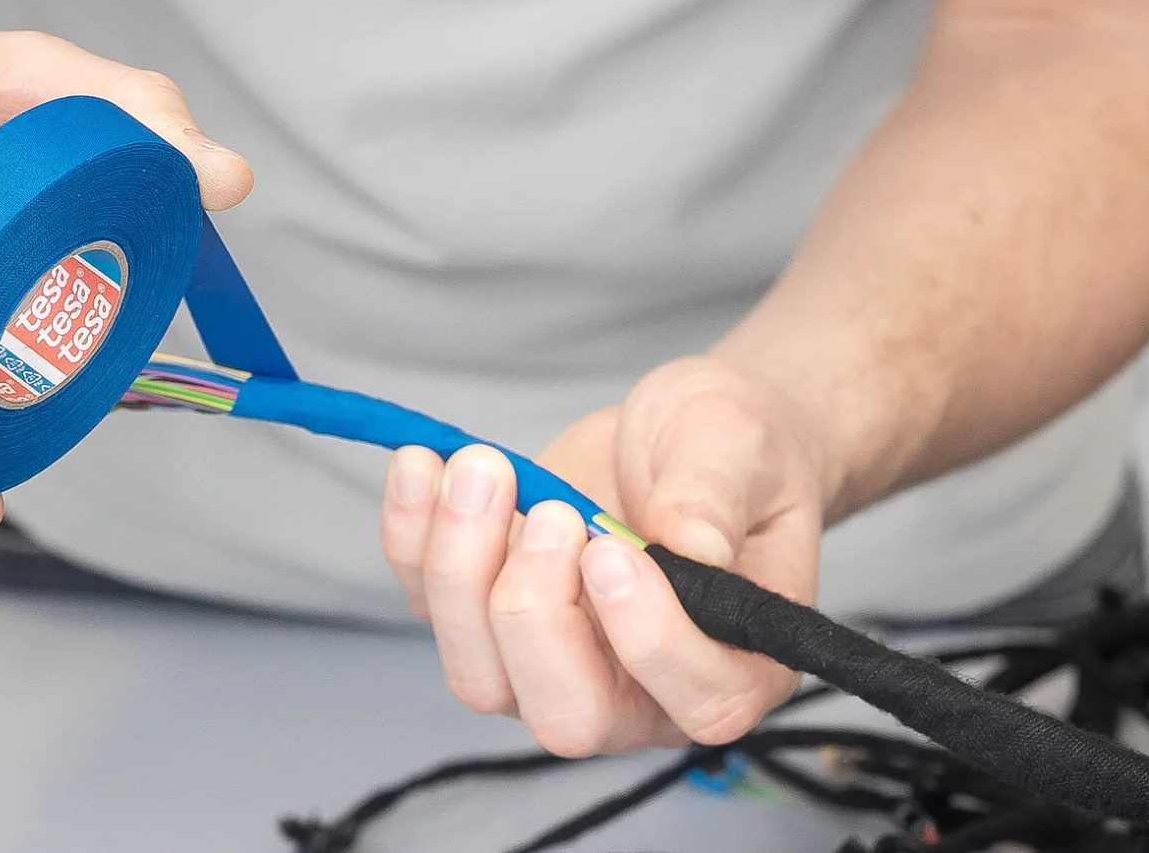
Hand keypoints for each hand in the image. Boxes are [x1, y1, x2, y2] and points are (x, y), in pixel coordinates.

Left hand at [380, 355, 829, 755]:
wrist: (678, 433)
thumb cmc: (729, 450)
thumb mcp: (738, 445)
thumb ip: (716, 494)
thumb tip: (692, 542)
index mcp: (732, 664)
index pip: (698, 700)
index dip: (649, 640)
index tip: (613, 550)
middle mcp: (639, 692)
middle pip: (568, 716)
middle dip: (536, 614)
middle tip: (552, 510)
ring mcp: (552, 666)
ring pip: (482, 676)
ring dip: (461, 569)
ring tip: (481, 467)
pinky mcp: (488, 621)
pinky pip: (427, 608)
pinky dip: (411, 537)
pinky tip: (422, 467)